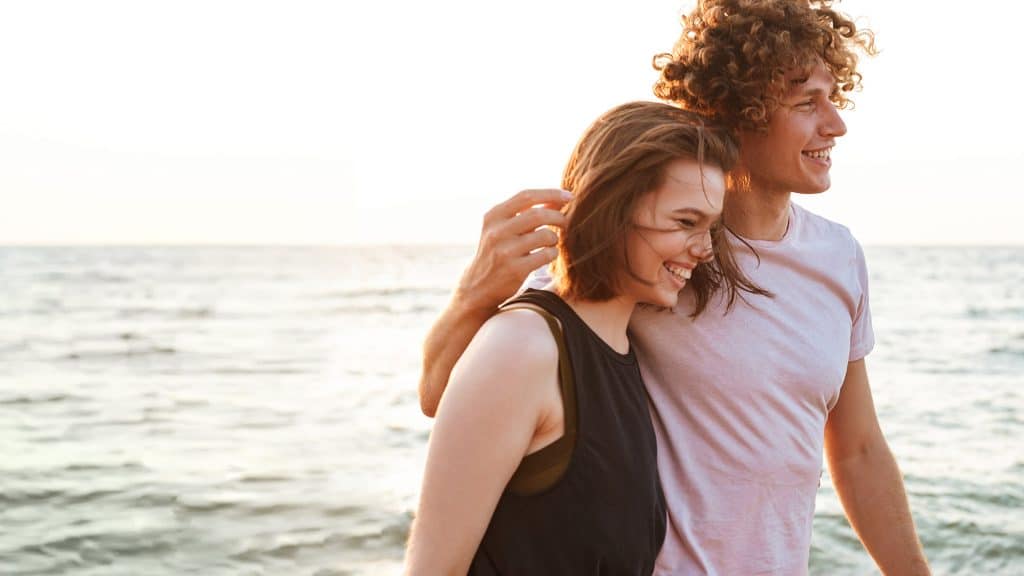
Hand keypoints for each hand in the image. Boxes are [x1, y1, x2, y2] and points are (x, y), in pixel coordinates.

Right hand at [456, 188, 569, 311]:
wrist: (477, 286)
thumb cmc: (498, 251)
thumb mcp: (503, 229)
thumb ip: (527, 213)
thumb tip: (558, 199)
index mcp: (494, 216)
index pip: (526, 196)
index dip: (551, 193)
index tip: (569, 196)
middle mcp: (497, 231)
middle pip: (538, 215)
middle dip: (558, 217)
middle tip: (565, 222)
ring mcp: (505, 251)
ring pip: (545, 235)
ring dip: (555, 238)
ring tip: (551, 243)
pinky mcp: (515, 269)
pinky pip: (546, 255)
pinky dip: (552, 253)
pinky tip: (547, 256)